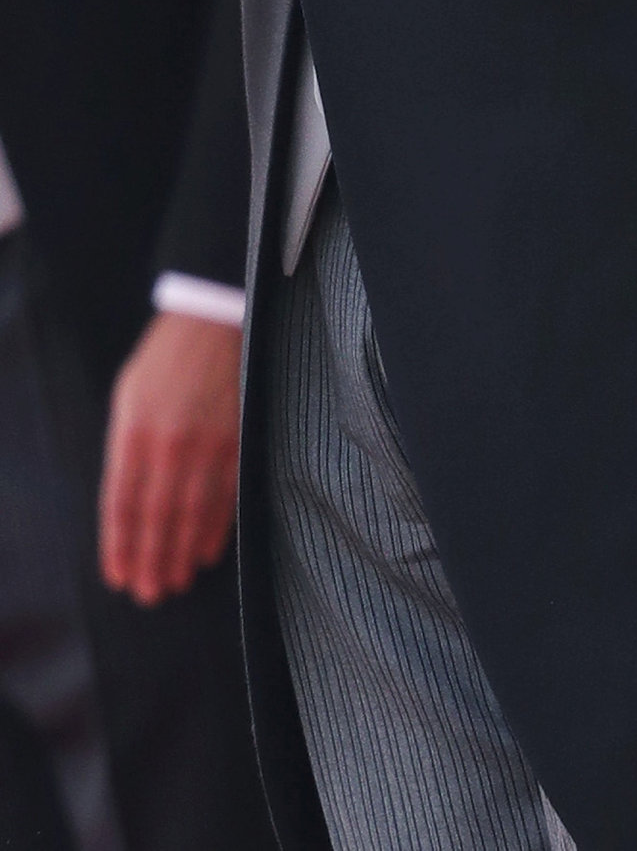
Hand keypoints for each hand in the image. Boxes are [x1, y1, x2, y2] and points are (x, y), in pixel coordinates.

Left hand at [99, 312, 240, 605]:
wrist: (210, 322)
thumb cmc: (163, 361)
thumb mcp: (127, 399)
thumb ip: (126, 449)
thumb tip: (128, 499)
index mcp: (133, 433)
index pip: (122, 504)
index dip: (120, 545)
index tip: (120, 576)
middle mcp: (169, 444)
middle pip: (157, 517)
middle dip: (153, 559)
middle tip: (151, 593)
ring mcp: (207, 443)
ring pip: (193, 511)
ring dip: (183, 551)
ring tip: (177, 580)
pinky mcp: (237, 439)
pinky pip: (226, 492)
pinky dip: (217, 526)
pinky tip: (209, 550)